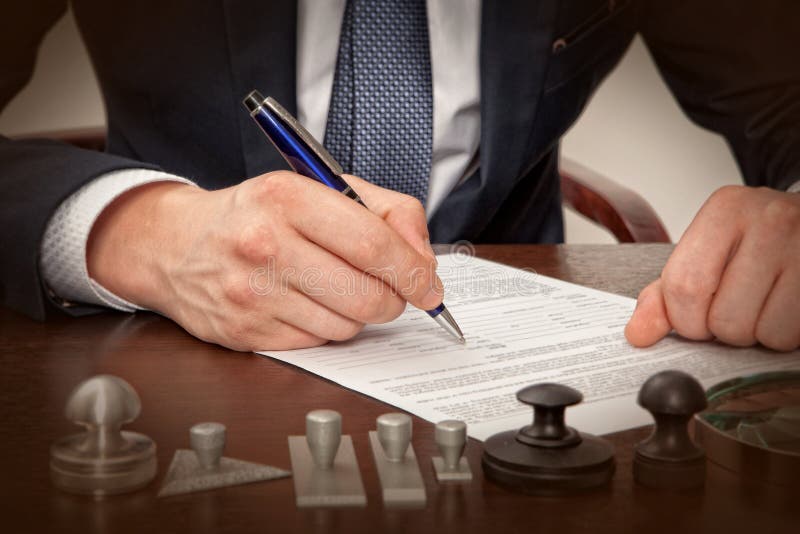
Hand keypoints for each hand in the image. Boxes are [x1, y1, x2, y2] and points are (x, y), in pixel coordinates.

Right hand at [86, 172, 440, 350]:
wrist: (176, 245)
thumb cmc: (258, 213)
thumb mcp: (319, 187)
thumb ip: (386, 210)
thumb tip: (424, 258)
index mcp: (287, 198)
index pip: (373, 245)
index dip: (413, 271)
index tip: (430, 286)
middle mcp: (265, 245)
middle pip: (366, 295)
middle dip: (394, 300)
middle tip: (392, 291)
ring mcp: (251, 294)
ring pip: (346, 327)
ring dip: (358, 314)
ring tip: (336, 287)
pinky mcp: (245, 333)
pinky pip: (317, 344)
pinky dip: (326, 328)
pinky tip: (307, 303)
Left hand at [626, 185, 799, 350]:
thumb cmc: (755, 242)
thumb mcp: (705, 253)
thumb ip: (665, 294)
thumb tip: (638, 333)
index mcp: (725, 211)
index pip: (684, 285)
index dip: (684, 319)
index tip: (692, 318)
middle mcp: (769, 222)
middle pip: (723, 317)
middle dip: (721, 329)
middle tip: (733, 308)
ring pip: (761, 332)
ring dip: (755, 334)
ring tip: (761, 305)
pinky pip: (790, 335)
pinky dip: (782, 334)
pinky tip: (782, 307)